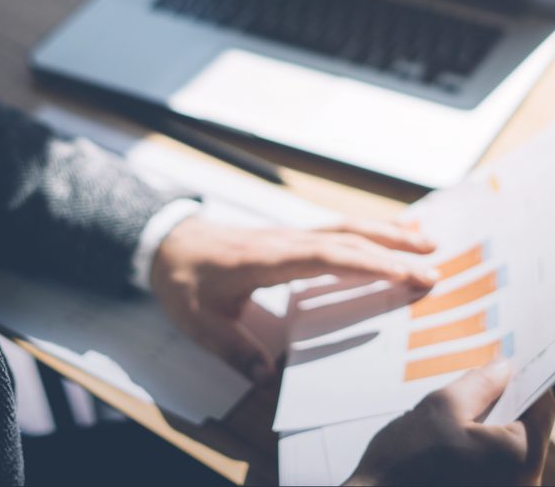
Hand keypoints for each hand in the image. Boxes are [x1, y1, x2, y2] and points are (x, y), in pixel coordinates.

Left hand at [150, 216, 436, 381]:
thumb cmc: (184, 281)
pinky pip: (334, 229)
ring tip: (427, 239)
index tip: (405, 274)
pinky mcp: (291, 237)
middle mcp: (285, 240)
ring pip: (344, 227)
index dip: (367, 264)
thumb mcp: (199, 321)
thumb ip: (233, 347)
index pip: (326, 257)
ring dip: (386, 231)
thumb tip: (265, 377)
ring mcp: (289, 234)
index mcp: (268, 259)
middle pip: (345, 238)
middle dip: (391, 249)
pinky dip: (366, 228)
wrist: (167, 243)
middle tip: (436, 264)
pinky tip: (388, 229)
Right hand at [346, 362, 554, 486]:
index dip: (526, 379)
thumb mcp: (441, 407)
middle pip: (529, 430)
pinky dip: (485, 449)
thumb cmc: (407, 461)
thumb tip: (503, 369)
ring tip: (463, 411)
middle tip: (482, 381)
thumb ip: (479, 385)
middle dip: (507, 403)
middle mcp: (522, 484)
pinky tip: (458, 440)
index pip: (542, 407)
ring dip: (495, 427)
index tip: (511, 363)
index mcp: (520, 457)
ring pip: (513, 450)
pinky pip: (498, 468)